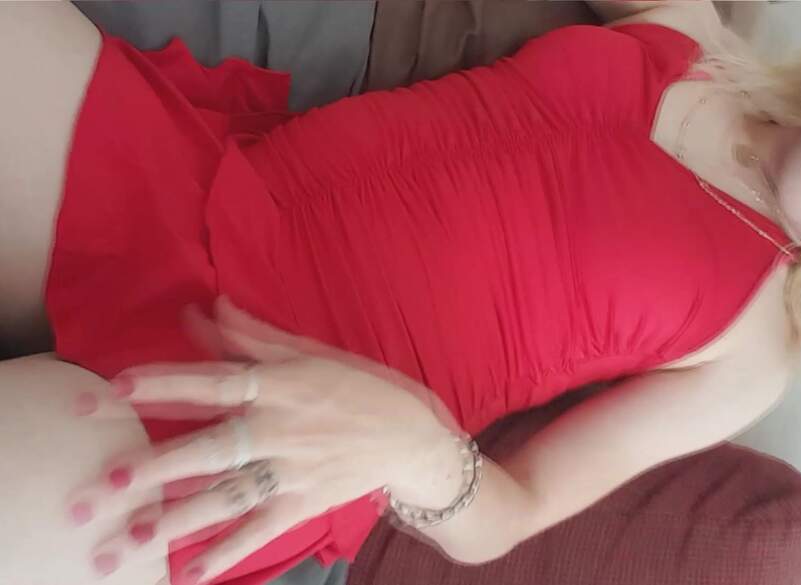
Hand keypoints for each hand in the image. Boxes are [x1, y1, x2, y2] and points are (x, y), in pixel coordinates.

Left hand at [68, 298, 460, 582]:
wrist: (411, 436)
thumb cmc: (358, 386)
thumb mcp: (310, 353)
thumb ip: (253, 336)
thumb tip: (205, 307)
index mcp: (278, 386)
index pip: (213, 384)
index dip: (165, 384)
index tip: (115, 388)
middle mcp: (279, 430)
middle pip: (211, 449)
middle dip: (157, 467)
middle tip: (106, 485)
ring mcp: (291, 472)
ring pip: (227, 497)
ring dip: (177, 519)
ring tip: (128, 540)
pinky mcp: (304, 504)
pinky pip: (260, 530)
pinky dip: (227, 553)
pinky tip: (188, 574)